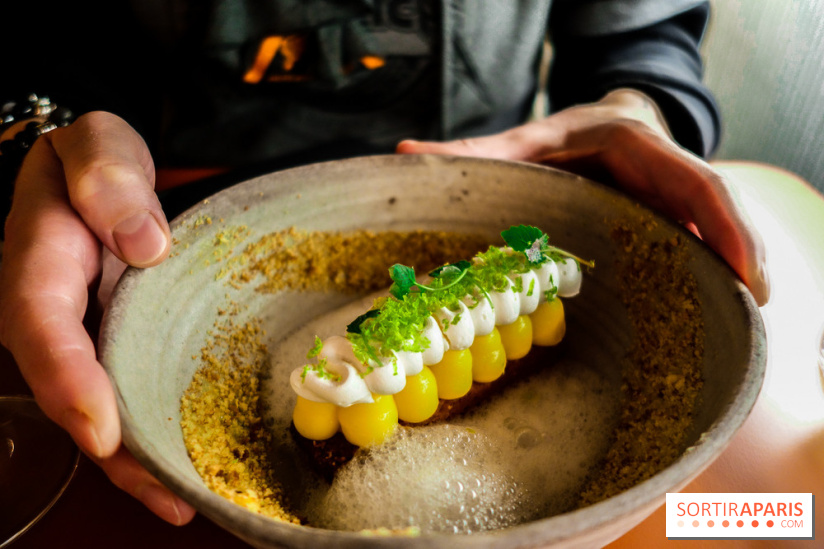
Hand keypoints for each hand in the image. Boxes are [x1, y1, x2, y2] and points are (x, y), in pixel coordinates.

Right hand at [0, 111, 195, 523]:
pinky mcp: (118, 345)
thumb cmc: (95, 158)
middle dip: (114, 451)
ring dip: (139, 462)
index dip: (70, 382)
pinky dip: (153, 436)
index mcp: (38, 263)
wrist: (101, 173)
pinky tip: (190, 469)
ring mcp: (86, 335)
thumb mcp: (95, 144)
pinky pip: (129, 394)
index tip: (103, 429)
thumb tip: (144, 243)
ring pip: (101, 408)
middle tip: (166, 495)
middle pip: (72, 393)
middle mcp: (54, 314)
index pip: (41, 328)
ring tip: (186, 502)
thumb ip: (108, 180)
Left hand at [397, 89, 769, 305]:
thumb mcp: (526, 143)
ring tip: (744, 317)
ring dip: (732, 269)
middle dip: (741, 251)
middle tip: (755, 300)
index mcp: (640, 149)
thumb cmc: (565, 136)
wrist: (603, 124)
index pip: (694, 181)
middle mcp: (668, 172)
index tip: (742, 267)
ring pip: (716, 230)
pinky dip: (711, 272)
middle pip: (719, 209)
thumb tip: (407, 157)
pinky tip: (715, 309)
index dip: (722, 222)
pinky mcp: (676, 219)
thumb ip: (475, 153)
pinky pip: (700, 243)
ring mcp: (677, 198)